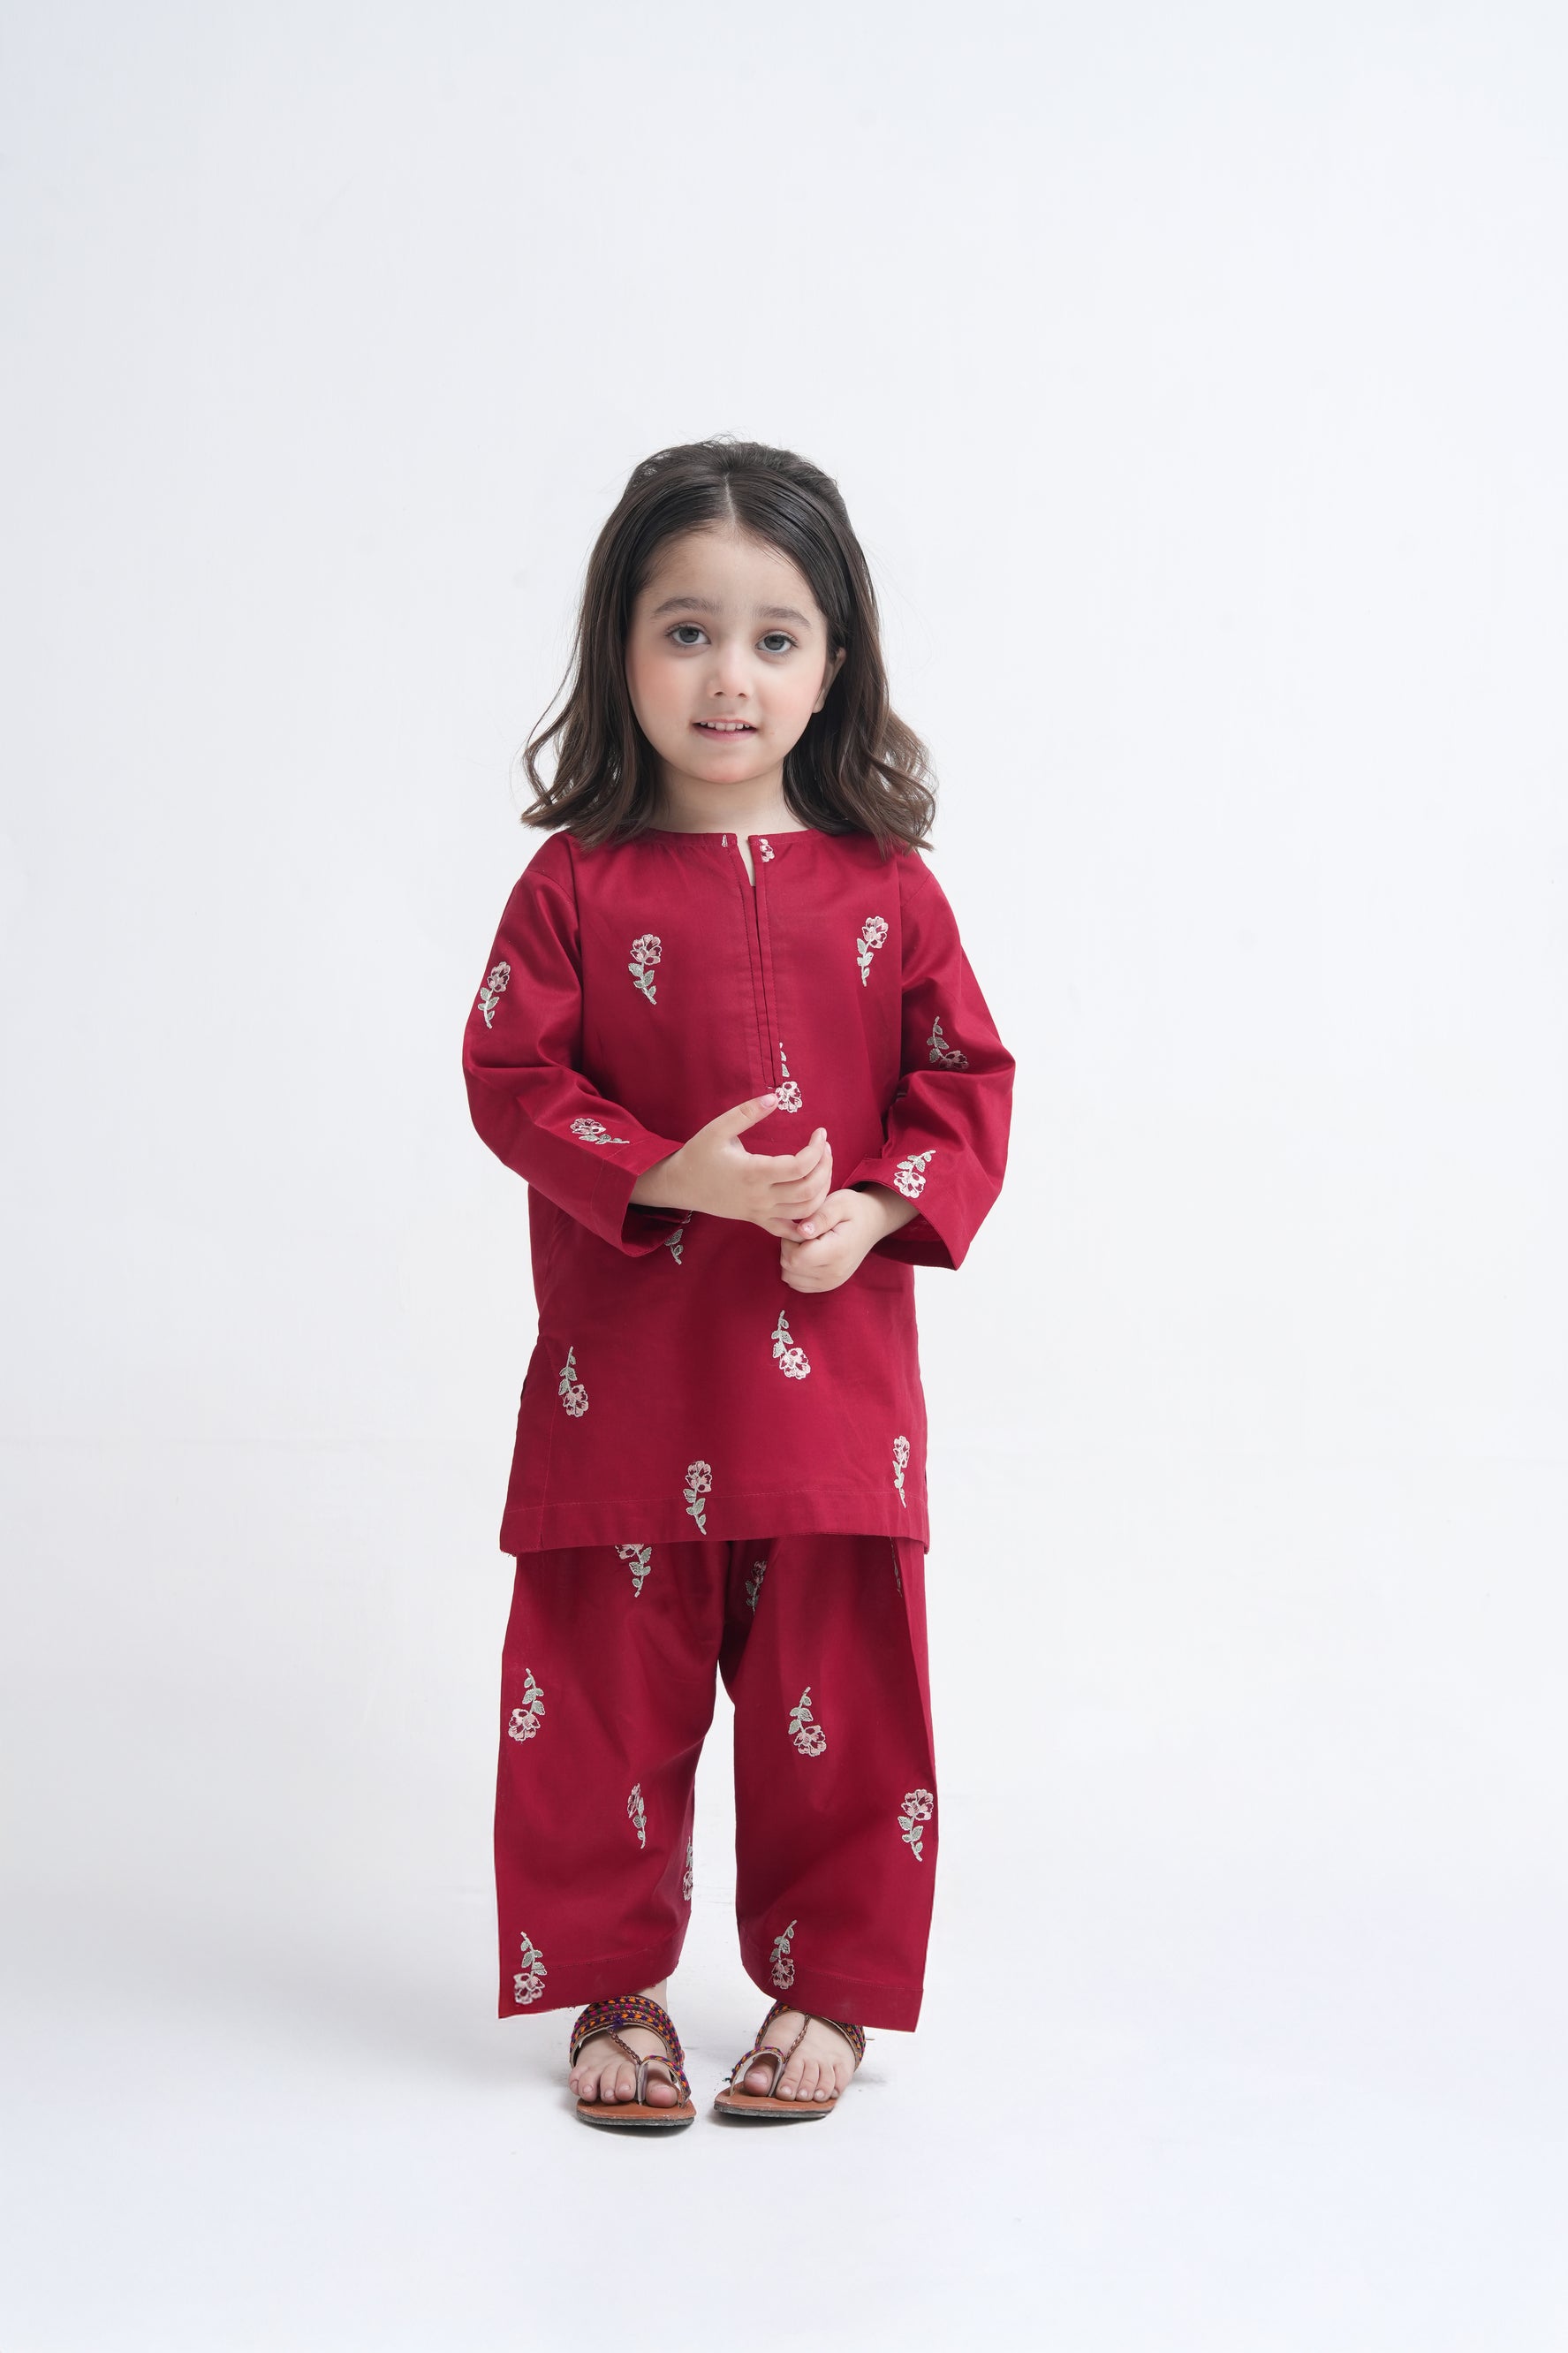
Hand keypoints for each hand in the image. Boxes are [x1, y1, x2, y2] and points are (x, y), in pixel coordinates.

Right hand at [631, 1094, 835, 1239]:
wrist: (680, 1185)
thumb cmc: (698, 1154)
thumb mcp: (718, 1128)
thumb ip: (747, 1113)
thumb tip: (774, 1098)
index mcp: (752, 1173)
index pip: (799, 1167)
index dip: (816, 1149)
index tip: (820, 1132)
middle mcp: (760, 1197)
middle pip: (808, 1189)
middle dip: (825, 1167)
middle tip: (825, 1147)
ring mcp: (760, 1212)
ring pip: (805, 1210)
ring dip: (822, 1189)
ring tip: (822, 1166)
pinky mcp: (758, 1220)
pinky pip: (789, 1230)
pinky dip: (808, 1221)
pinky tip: (816, 1202)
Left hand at [779, 1183, 915, 1292]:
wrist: (872, 1223)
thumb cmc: (853, 1209)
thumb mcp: (838, 1203)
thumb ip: (819, 1217)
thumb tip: (800, 1231)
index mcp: (837, 1252)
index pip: (795, 1257)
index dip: (789, 1240)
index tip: (800, 1227)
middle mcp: (835, 1272)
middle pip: (790, 1268)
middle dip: (788, 1248)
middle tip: (803, 1233)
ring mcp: (832, 1282)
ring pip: (791, 1277)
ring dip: (791, 1260)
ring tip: (806, 1243)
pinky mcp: (828, 1285)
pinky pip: (798, 1284)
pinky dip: (796, 1270)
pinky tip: (807, 1254)